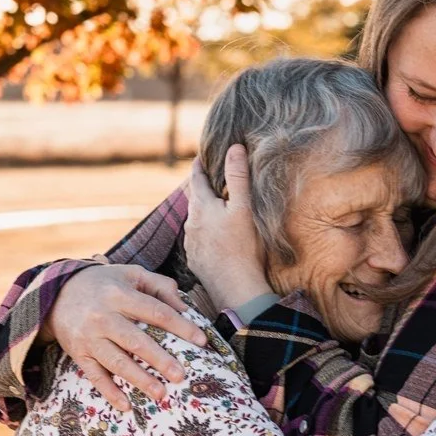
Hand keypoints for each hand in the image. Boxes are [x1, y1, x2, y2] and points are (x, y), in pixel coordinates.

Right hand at [48, 262, 205, 411]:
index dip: (180, 326)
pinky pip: (94, 376)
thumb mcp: (131, 274)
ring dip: (139, 379)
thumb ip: (160, 285)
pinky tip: (126, 406)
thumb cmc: (105, 285)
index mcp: (119, 294)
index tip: (201, 341)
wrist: (57, 293)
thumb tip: (184, 306)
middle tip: (181, 375)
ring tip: (161, 393)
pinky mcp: (78, 353)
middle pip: (135, 340)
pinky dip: (109, 392)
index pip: (155, 311)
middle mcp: (102, 316)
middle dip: (159, 359)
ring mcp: (89, 337)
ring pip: (116, 362)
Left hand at [185, 145, 274, 316]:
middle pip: (194, 199)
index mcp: (202, 207)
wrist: (235, 288)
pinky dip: (204, 233)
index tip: (201, 156)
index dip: (199, 166)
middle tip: (208, 179)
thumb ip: (238, 177)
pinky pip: (197, 240)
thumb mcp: (244, 207)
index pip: (196, 179)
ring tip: (213, 208)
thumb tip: (234, 147)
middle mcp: (191, 224)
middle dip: (201, 188)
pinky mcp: (196, 260)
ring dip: (202, 212)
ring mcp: (191, 243)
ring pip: (194, 221)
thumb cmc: (243, 247)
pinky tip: (214, 237)